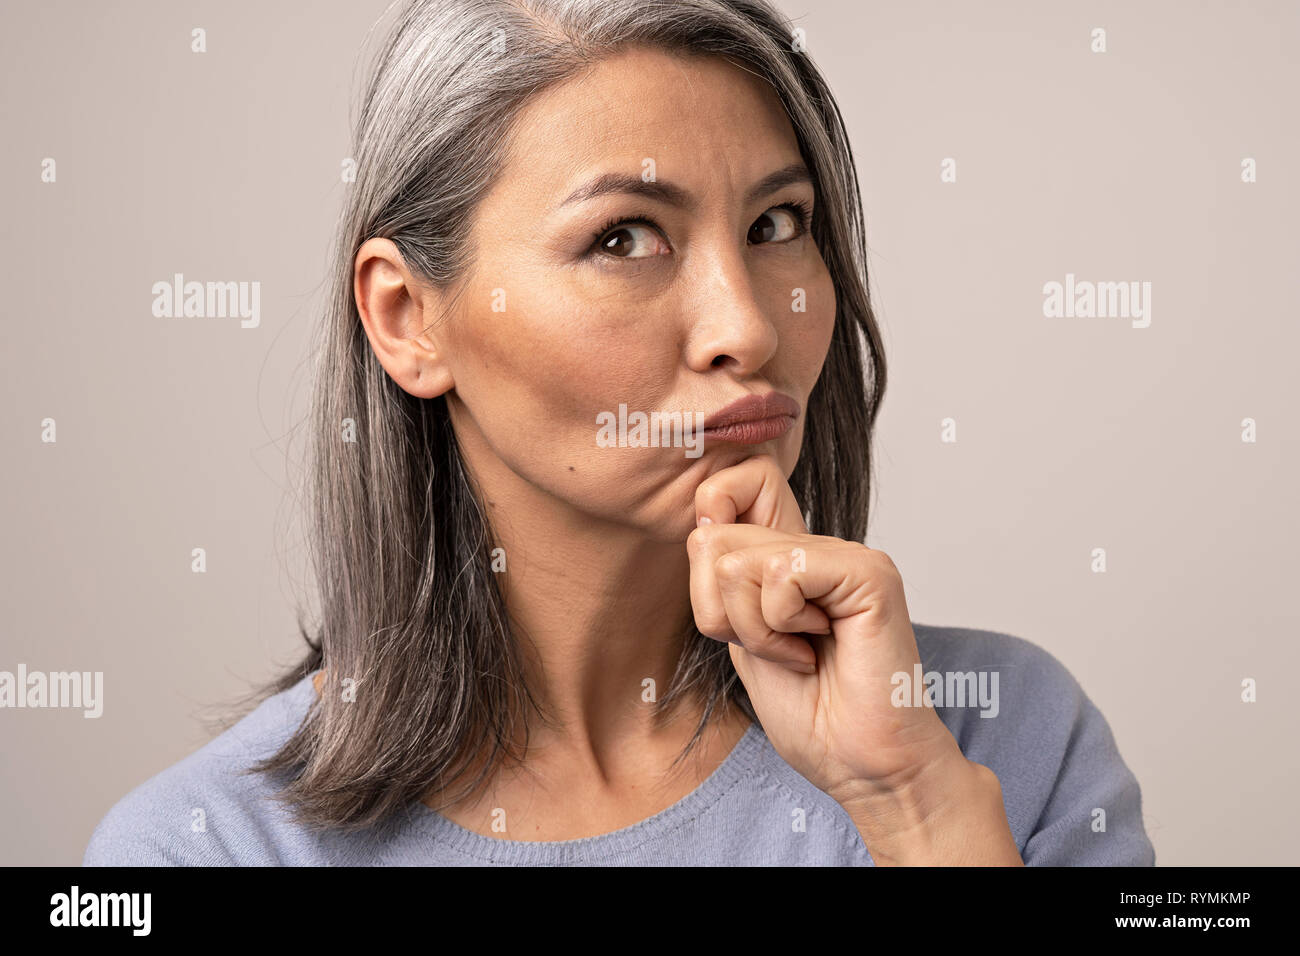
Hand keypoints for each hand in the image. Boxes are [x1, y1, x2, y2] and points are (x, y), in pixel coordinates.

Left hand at [687, 454, 1021, 864]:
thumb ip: (726, 578)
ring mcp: (845, 554)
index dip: (710, 522)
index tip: (729, 601)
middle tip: (775, 647)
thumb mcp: (743, 638)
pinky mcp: (867, 572)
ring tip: (800, 652)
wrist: (864, 767)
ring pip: (736, 561)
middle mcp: (818, 545)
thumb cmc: (813, 715)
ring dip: (753, 628)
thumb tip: (704, 519)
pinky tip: (817, 650)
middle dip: (721, 612)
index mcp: (789, 557)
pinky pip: (780, 574)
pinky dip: (779, 627)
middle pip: (712, 538)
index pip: (735, 483)